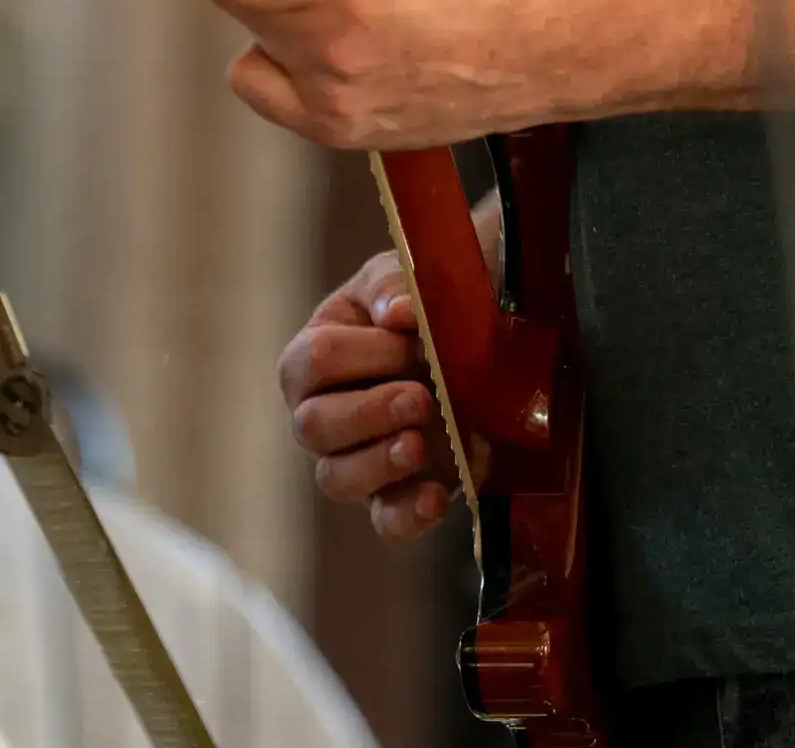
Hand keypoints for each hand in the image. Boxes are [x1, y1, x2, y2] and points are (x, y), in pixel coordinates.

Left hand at [210, 0, 565, 146]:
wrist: (540, 40)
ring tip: (333, 8)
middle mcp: (332, 53)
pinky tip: (335, 49)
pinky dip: (289, 72)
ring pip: (252, 53)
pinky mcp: (343, 132)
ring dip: (278, 24)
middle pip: (240, 6)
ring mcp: (335, 101)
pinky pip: (273, 98)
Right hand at [278, 246, 456, 539]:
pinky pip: (386, 521)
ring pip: (337, 479)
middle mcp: (323, 412)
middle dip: (368, 413)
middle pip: (312, 427)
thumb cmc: (426, 301)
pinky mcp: (397, 494)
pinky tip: (438, 498)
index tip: (414, 340)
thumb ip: (393, 284)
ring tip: (419, 446)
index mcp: (315, 353)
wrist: (482, 337)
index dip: (364, 355)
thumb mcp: (406, 272)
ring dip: (378, 464)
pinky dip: (408, 514)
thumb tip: (397, 313)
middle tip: (421, 399)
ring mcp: (356, 459)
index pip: (314, 361)